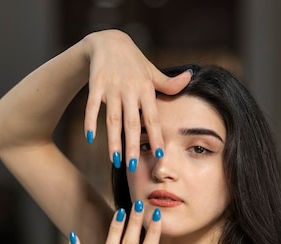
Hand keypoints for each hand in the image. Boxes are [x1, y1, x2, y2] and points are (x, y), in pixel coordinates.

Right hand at [83, 30, 190, 167]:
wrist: (109, 41)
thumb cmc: (134, 62)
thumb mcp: (152, 71)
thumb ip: (169, 84)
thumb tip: (191, 78)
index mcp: (145, 89)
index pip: (152, 117)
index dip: (156, 135)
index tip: (159, 154)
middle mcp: (129, 89)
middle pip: (131, 122)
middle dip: (133, 144)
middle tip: (133, 166)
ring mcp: (112, 88)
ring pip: (112, 119)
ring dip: (113, 140)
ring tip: (115, 160)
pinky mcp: (96, 85)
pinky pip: (92, 107)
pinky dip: (89, 122)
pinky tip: (90, 139)